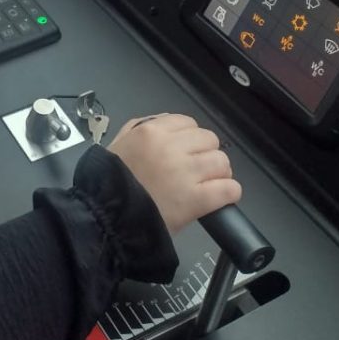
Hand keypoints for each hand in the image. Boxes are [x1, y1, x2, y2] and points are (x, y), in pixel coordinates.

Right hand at [108, 113, 240, 234]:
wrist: (108, 216)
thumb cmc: (111, 181)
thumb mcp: (120, 142)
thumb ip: (140, 127)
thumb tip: (166, 122)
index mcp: (151, 131)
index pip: (188, 123)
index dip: (190, 138)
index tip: (187, 151)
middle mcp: (170, 147)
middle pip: (209, 140)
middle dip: (205, 153)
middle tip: (198, 169)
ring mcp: (186, 173)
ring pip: (222, 162)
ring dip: (219, 173)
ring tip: (210, 183)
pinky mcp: (197, 200)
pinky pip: (228, 189)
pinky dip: (229, 192)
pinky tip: (222, 197)